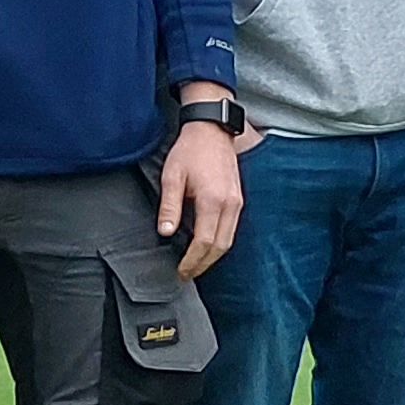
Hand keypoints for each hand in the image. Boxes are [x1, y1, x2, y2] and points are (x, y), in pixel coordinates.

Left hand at [157, 117, 245, 279]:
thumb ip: (170, 207)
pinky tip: (206, 247)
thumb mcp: (172, 177)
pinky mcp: (238, 199)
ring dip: (213, 256)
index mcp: (213, 200)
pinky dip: (219, 243)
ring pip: (229, 240)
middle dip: (203, 264)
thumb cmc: (190, 151)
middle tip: (186, 274)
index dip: (192, 260)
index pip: (205, 241)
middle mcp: (230, 204)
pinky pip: (232, 229)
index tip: (181, 270)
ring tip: (195, 265)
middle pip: (220, 246)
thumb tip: (166, 232)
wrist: (211, 130)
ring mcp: (238, 202)